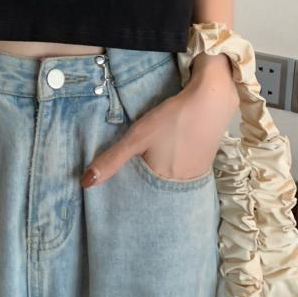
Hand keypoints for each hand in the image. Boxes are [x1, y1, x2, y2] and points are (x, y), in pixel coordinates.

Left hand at [81, 53, 239, 186]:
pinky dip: (172, 164)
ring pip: (170, 180)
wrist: (212, 99)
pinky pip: (183, 170)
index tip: (117, 189)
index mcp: (165, 183)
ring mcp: (197, 174)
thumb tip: (85, 183)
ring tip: (147, 162)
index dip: (129, 192)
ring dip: (158, 173)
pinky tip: (168, 152)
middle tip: (131, 171)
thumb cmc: (173, 119)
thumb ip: (112, 159)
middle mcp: (183, 185)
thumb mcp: (137, 137)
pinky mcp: (205, 161)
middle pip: (157, 189)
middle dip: (143, 184)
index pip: (142, 197)